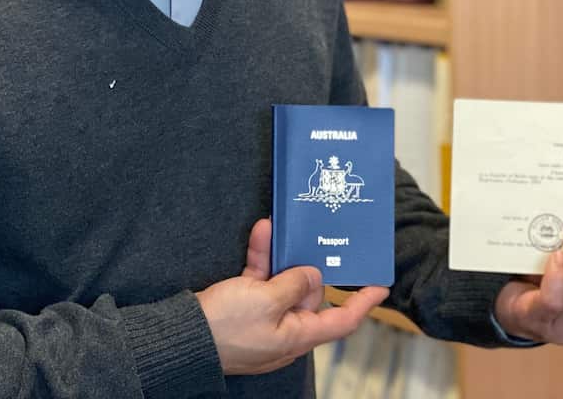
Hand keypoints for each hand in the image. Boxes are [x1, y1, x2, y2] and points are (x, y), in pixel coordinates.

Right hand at [195, 218, 389, 374]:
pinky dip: (260, 257)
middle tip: (309, 239)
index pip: (341, 321)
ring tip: (276, 228)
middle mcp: (285, 328)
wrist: (182, 335)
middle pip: (309, 295)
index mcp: (297, 335)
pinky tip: (260, 232)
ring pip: (282, 282)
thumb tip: (313, 276)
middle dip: (307, 267)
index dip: (362, 304)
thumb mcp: (266, 300)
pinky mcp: (244, 307)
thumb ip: (294, 284)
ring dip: (279, 255)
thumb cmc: (227, 326)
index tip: (380, 286)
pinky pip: (259, 279)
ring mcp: (264, 318)